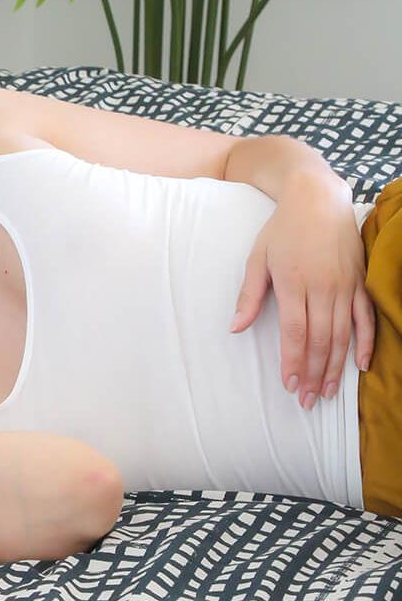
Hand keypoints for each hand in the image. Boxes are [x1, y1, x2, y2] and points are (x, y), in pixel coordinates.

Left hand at [229, 177, 375, 409]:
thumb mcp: (257, 259)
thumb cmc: (281, 230)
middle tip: (307, 400)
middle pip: (320, 339)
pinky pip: (366, 317)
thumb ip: (249, 296)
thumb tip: (235, 328)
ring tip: (328, 392)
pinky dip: (365, 343)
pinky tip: (361, 366)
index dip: (293, 361)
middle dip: (313, 373)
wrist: (317, 199)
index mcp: (292, 283)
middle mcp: (322, 287)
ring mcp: (345, 285)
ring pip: (343, 334)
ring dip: (335, 366)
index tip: (289, 385)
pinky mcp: (359, 282)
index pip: (294, 332)